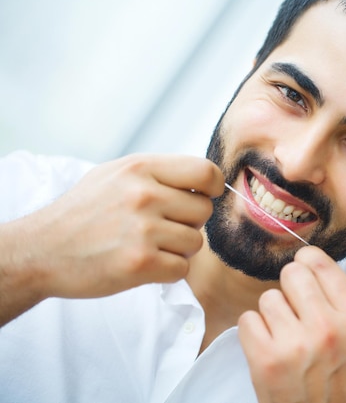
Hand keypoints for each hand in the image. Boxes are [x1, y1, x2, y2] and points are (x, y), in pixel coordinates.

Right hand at [5, 153, 223, 299]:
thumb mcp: (116, 175)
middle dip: (188, 223)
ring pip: (195, 242)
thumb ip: (159, 173)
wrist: (41, 251)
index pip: (206, 172)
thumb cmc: (83, 212)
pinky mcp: (141, 262)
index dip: (211, 187)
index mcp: (141, 168)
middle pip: (204, 211)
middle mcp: (144, 194)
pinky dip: (167, 271)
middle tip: (160, 228)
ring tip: (146, 245)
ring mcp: (143, 229)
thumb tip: (205, 181)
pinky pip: (182, 268)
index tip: (201, 197)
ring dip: (177, 249)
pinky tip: (143, 264)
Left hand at [238, 246, 345, 402]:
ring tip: (284, 336)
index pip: (322, 265)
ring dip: (272, 314)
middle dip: (290, 287)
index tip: (302, 264)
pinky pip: (248, 320)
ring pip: (268, 298)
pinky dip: (254, 333)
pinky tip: (268, 348)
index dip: (307, 261)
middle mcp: (327, 327)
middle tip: (293, 307)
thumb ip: (341, 304)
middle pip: (292, 273)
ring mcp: (295, 344)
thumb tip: (313, 269)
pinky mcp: (266, 360)